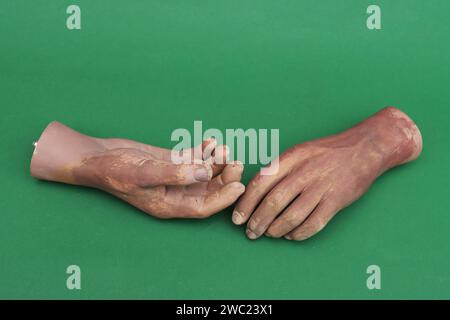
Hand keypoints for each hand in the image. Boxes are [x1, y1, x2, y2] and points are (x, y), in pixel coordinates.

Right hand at [30, 122, 244, 218]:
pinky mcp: (172, 163)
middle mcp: (175, 194)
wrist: (99, 157)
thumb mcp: (144, 173)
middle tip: (235, 160)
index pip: (203, 207)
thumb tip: (206, 172)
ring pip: (204, 174)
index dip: (223, 199)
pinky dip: (204, 152)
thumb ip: (175, 174)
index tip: (239, 185)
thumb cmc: (115, 170)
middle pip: (208, 190)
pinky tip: (211, 143)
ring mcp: (175, 177)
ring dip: (217, 162)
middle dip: (224, 177)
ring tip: (224, 149)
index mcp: (169, 205)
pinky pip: (194, 160)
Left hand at [232, 107, 421, 240]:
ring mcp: (321, 187)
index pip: (260, 183)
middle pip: (273, 202)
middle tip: (251, 233)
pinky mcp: (336, 201)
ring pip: (291, 216)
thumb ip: (278, 169)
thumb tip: (254, 193)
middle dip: (257, 221)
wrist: (364, 149)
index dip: (245, 203)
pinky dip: (299, 233)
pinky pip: (313, 224)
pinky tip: (292, 235)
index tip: (238, 218)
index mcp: (291, 158)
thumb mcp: (299, 151)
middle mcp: (304, 172)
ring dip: (276, 230)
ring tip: (269, 234)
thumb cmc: (326, 152)